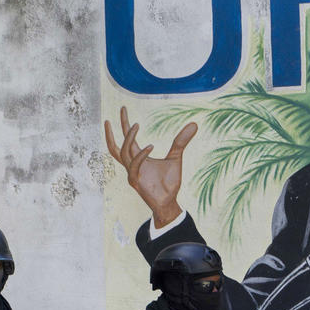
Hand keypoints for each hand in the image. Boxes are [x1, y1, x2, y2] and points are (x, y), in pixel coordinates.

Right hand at [104, 105, 197, 227]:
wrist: (169, 201)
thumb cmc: (169, 183)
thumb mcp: (176, 157)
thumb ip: (181, 141)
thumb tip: (194, 124)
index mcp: (138, 158)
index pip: (127, 139)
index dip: (124, 124)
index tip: (123, 108)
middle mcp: (132, 165)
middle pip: (117, 145)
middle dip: (115, 129)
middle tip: (122, 110)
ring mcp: (132, 173)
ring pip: (123, 153)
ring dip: (128, 138)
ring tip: (136, 124)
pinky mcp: (136, 181)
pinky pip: (134, 165)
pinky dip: (141, 155)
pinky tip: (151, 146)